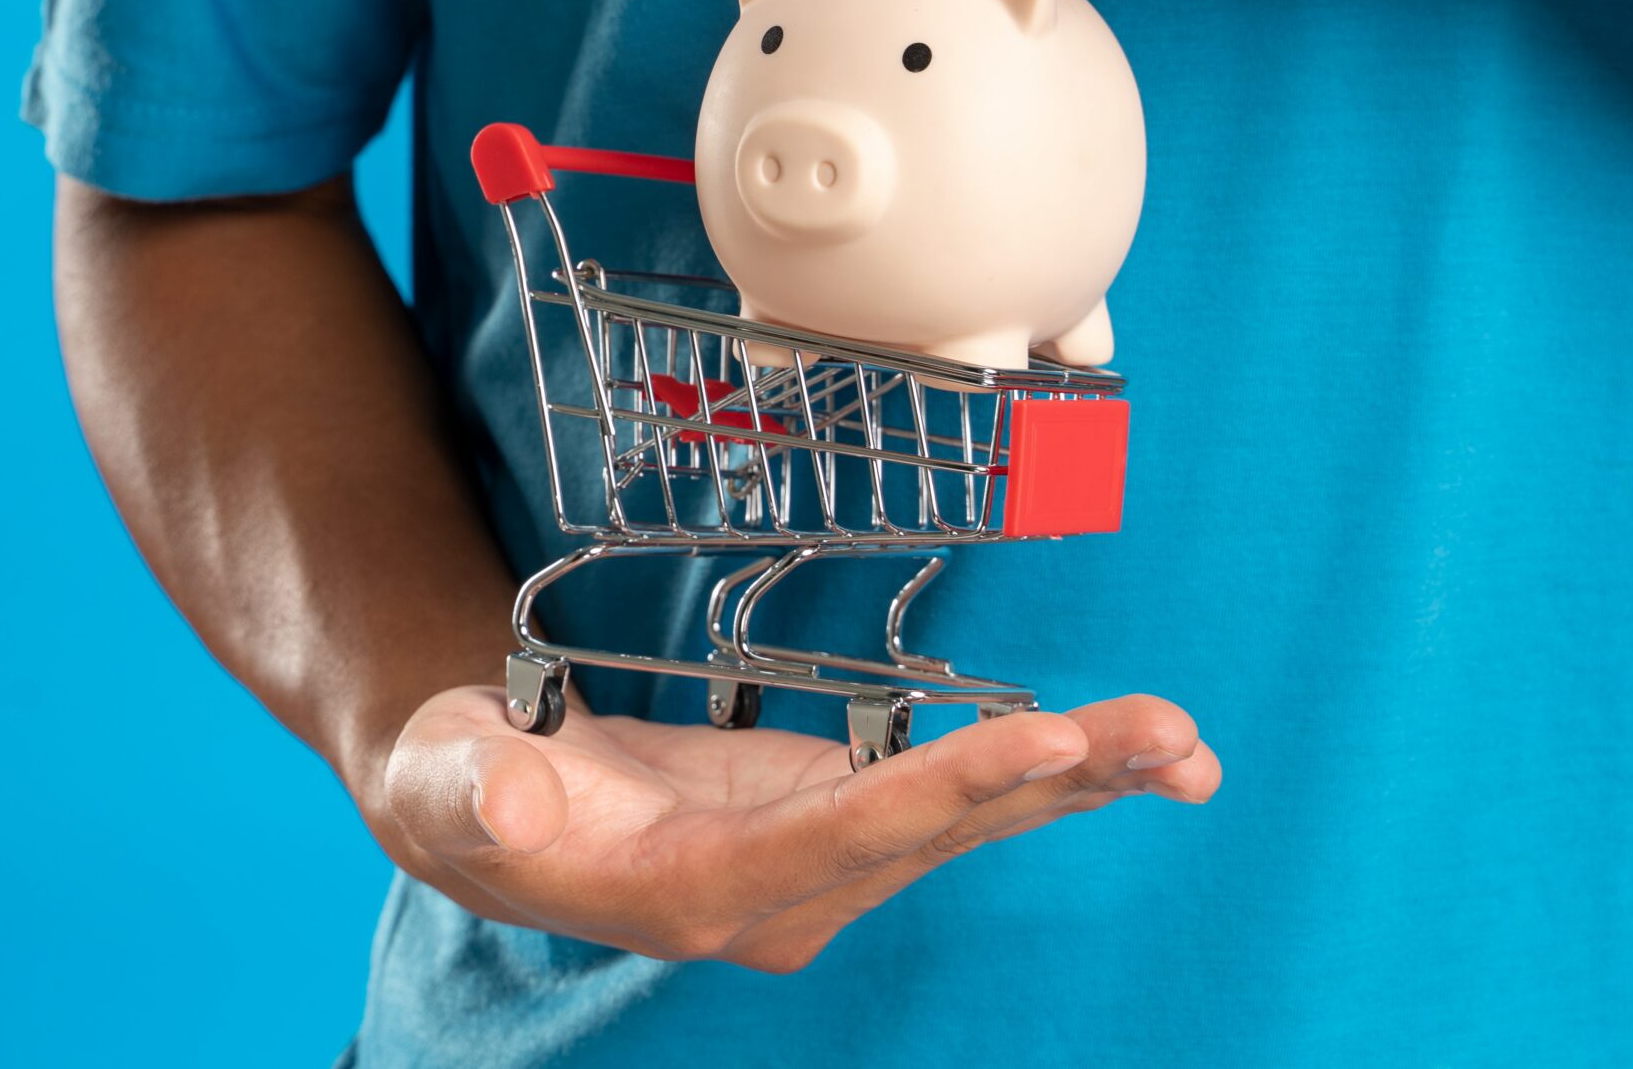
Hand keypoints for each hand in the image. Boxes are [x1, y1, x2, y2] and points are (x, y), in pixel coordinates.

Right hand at [371, 684, 1217, 971]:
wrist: (486, 807)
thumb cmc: (462, 785)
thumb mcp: (446, 783)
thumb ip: (473, 793)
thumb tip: (511, 802)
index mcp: (696, 889)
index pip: (841, 836)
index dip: (942, 790)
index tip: (1042, 739)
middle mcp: (778, 894)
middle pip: (936, 836)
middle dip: (1054, 783)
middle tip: (1168, 738)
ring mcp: (815, 863)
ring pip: (964, 822)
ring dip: (1076, 780)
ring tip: (1186, 744)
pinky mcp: (831, 820)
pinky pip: (951, 798)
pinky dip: (1039, 771)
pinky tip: (1120, 750)